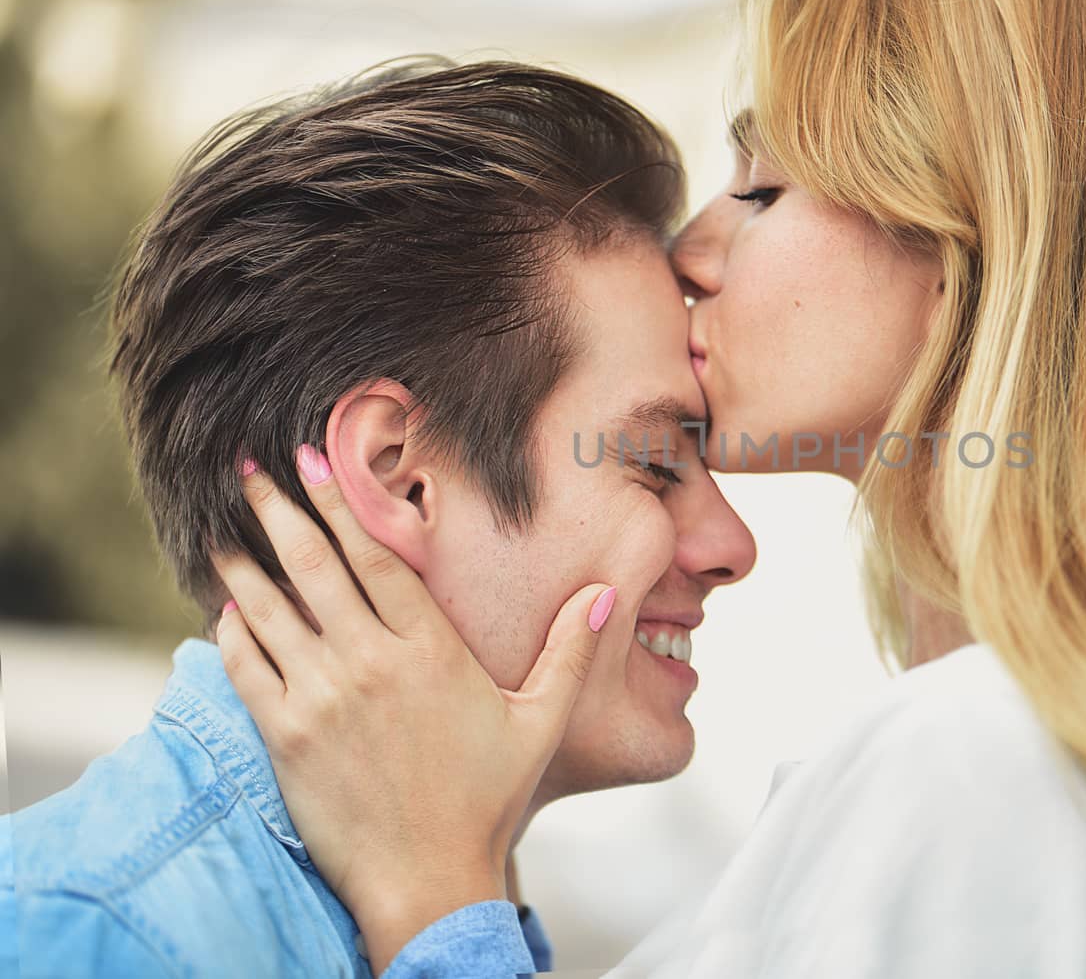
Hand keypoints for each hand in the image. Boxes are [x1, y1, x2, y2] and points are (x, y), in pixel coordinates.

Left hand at [211, 447, 615, 974]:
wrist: (428, 882)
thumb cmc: (488, 801)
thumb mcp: (541, 721)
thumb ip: (569, 651)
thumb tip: (604, 595)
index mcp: (432, 651)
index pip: (378, 558)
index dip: (342, 505)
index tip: (312, 463)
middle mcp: (372, 664)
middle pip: (314, 566)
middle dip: (279, 511)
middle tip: (251, 471)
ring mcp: (322, 699)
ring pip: (269, 611)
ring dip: (242, 566)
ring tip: (222, 533)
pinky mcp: (286, 737)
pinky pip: (245, 668)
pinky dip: (231, 633)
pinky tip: (226, 613)